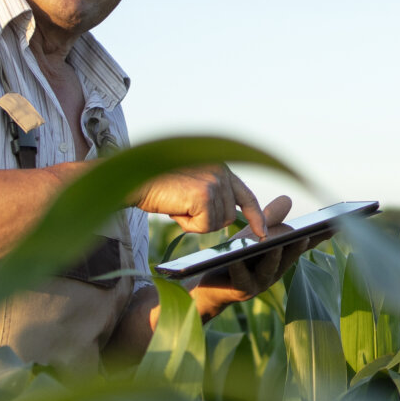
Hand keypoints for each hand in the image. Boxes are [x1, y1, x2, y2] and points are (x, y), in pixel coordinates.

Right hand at [132, 164, 265, 236]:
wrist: (136, 180)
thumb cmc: (159, 187)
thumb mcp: (192, 186)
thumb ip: (212, 196)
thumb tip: (227, 218)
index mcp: (220, 168)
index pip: (246, 196)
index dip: (256, 216)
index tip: (263, 232)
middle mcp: (221, 172)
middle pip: (228, 216)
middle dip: (206, 220)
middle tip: (183, 208)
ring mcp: (214, 183)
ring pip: (217, 223)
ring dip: (196, 223)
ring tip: (178, 206)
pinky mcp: (205, 195)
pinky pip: (205, 226)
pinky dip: (189, 225)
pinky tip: (176, 210)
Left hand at [187, 195, 330, 316]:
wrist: (209, 284)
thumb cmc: (234, 256)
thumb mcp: (251, 234)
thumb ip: (270, 218)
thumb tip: (288, 198)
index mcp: (282, 257)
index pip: (304, 244)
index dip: (319, 235)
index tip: (336, 224)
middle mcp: (276, 271)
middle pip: (290, 256)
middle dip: (298, 245)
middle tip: (306, 234)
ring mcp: (260, 283)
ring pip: (270, 269)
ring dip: (274, 257)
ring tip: (275, 244)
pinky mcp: (241, 290)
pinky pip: (241, 277)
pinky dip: (239, 267)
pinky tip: (236, 257)